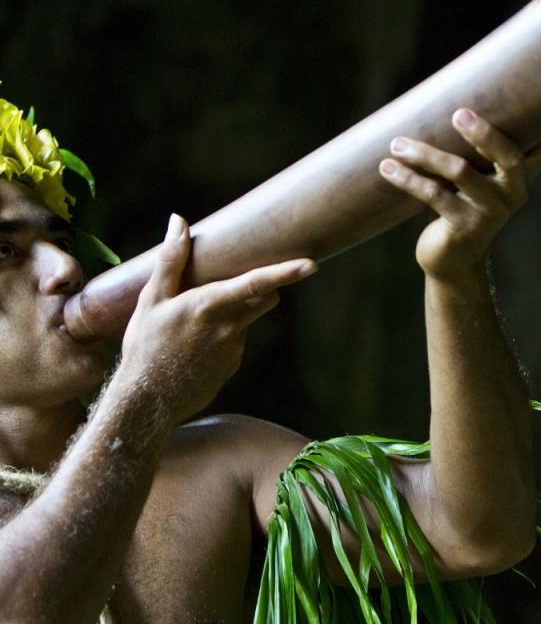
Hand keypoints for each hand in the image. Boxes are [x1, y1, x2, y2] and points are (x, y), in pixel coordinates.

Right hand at [119, 214, 316, 423]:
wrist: (148, 402)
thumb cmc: (145, 347)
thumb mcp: (150, 300)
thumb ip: (170, 259)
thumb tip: (179, 221)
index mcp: (210, 305)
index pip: (256, 283)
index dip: (286, 272)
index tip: (311, 265)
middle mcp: (230, 327)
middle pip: (265, 298)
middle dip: (262, 287)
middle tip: (235, 280)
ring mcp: (234, 348)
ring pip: (246, 319)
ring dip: (232, 313)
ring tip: (192, 324)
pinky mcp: (232, 365)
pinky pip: (235, 341)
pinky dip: (222, 337)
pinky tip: (193, 347)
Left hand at [379, 107, 540, 281]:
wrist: (449, 259)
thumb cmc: (458, 206)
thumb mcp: (473, 177)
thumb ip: (475, 150)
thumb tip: (459, 100)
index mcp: (519, 177)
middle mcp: (512, 193)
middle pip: (508, 154)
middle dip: (484, 132)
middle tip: (459, 114)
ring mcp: (490, 212)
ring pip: (459, 171)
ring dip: (423, 154)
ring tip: (396, 143)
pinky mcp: (464, 227)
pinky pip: (433, 195)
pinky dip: (407, 179)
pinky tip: (387, 168)